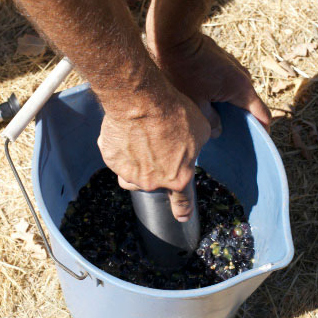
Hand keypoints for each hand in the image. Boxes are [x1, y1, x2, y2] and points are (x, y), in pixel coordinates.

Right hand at [97, 81, 210, 221]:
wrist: (141, 101)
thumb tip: (206, 139)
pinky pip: (117, 158)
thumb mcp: (201, 130)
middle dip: (156, 172)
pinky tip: (127, 131)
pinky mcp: (111, 158)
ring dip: (136, 169)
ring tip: (140, 147)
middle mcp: (151, 182)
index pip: (182, 201)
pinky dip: (121, 148)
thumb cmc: (175, 114)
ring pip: (131, 178)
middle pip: (153, 185)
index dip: (183, 210)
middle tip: (158, 150)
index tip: (182, 216)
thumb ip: (200, 144)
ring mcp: (128, 173)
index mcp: (178, 179)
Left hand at [147, 32, 270, 133]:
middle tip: (231, 138)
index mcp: (241, 89)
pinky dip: (224, 96)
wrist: (176, 37)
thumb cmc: (184, 70)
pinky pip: (229, 84)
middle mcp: (243, 77)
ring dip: (231, 107)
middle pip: (249, 105)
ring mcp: (235, 68)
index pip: (262, 115)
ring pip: (237, 94)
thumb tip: (218, 131)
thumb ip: (210, 121)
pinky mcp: (225, 62)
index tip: (259, 144)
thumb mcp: (196, 103)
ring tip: (218, 122)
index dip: (263, 131)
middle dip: (242, 122)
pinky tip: (209, 104)